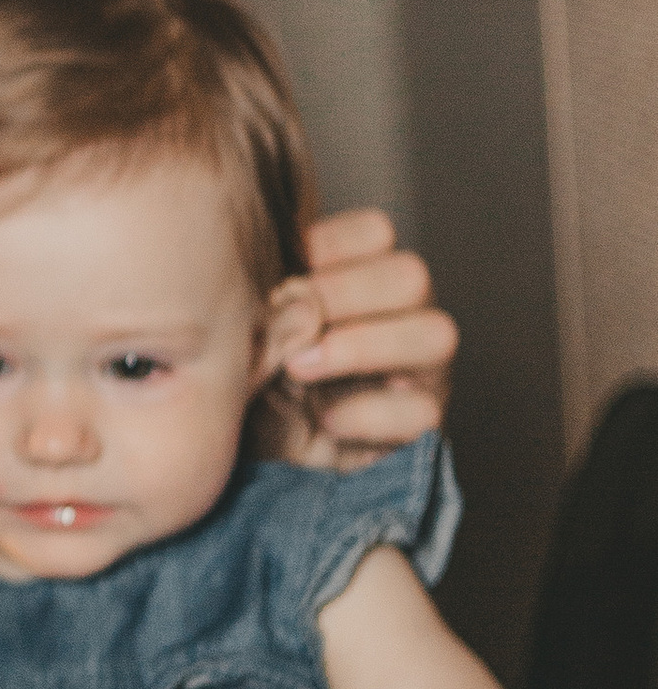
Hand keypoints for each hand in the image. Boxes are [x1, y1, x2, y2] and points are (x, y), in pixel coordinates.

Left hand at [271, 212, 457, 464]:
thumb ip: (266, 293)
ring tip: (300, 367)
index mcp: (363, 279)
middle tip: (291, 320)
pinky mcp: (420, 427)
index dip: (331, 244)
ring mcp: (421, 371)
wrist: (260, 455)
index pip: (375, 233)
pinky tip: (323, 419)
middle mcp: (403, 317)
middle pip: (411, 276)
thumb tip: (265, 271)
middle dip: (345, 294)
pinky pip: (422, 411)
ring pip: (435, 335)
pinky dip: (366, 412)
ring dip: (361, 346)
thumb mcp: (252, 328)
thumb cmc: (257, 377)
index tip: (281, 271)